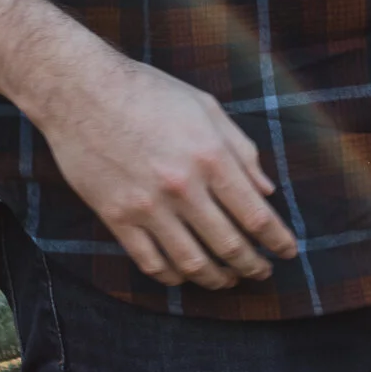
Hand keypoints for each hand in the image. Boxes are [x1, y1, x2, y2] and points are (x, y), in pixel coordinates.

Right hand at [32, 45, 299, 289]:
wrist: (82, 91)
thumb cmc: (149, 91)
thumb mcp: (206, 108)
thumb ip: (241, 150)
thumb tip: (267, 189)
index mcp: (210, 156)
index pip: (255, 214)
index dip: (278, 239)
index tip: (288, 251)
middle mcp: (183, 187)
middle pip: (228, 244)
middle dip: (252, 265)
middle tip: (262, 272)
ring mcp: (147, 206)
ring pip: (191, 262)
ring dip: (216, 279)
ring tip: (228, 281)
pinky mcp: (116, 217)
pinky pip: (150, 261)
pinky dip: (172, 277)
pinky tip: (184, 276)